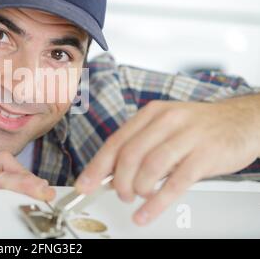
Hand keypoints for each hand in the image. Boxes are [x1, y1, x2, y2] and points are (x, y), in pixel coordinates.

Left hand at [75, 98, 259, 225]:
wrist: (241, 120)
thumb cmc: (198, 127)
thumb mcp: (165, 127)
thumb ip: (139, 146)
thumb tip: (110, 173)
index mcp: (151, 114)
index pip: (116, 142)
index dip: (97, 166)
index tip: (85, 185)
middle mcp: (166, 121)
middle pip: (129, 156)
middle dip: (118, 182)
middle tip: (120, 194)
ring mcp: (187, 137)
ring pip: (150, 168)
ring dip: (137, 189)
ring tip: (138, 197)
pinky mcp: (205, 155)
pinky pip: (175, 183)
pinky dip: (156, 203)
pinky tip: (146, 213)